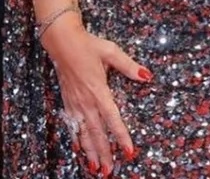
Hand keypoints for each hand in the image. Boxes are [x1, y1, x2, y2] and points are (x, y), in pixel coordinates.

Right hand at [41, 17, 152, 173]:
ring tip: (97, 168)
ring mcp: (75, 103)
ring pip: (84, 133)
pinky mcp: (68, 102)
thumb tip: (147, 76)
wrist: (62, 42)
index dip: (121, 136)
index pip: (112, 118)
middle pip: (97, 132)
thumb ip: (128, 66)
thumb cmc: (88, 45)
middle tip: (110, 171)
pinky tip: (78, 150)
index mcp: (99, 90)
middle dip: (104, 153)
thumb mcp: (111, 51)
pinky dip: (76, 139)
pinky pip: (72, 125)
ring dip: (90, 151)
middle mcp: (86, 101)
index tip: (128, 151)